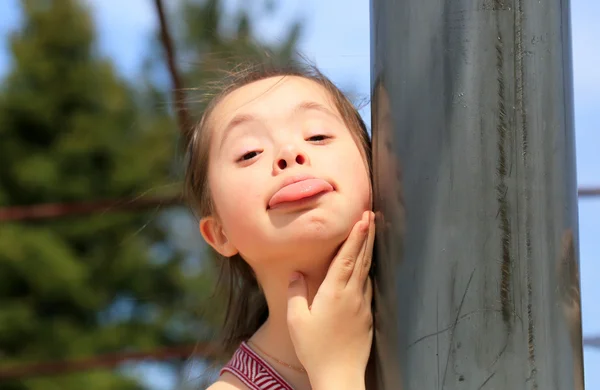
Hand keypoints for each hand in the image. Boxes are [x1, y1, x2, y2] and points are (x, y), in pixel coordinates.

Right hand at [287, 210, 374, 389]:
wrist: (340, 375)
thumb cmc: (314, 348)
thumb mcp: (297, 320)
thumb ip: (297, 292)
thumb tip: (296, 272)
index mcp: (334, 292)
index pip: (346, 257)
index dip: (356, 236)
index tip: (363, 218)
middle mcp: (353, 294)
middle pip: (362, 259)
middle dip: (367, 235)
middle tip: (372, 215)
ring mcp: (363, 305)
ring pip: (367, 271)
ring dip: (368, 250)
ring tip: (371, 233)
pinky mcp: (367, 316)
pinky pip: (368, 286)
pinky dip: (367, 270)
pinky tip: (365, 267)